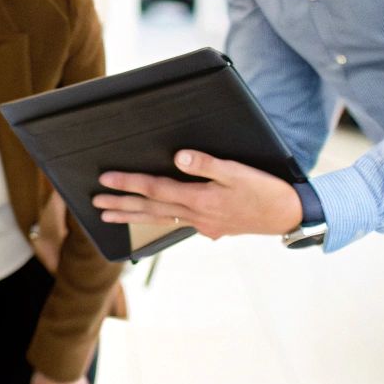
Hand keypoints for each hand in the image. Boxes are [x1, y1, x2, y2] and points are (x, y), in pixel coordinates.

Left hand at [92, 150, 302, 238]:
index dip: (128, 183)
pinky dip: (156, 222)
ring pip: (159, 218)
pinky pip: (175, 223)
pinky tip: (148, 223)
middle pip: (150, 208)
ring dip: (132, 216)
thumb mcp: (238, 171)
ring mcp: (201, 223)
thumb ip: (206, 164)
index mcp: (199, 198)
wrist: (287, 216)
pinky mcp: (210, 226)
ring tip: (108, 216)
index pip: (155, 189)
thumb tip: (178, 157)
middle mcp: (195, 214)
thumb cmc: (265, 190)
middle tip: (95, 203)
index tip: (105, 180)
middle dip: (121, 204)